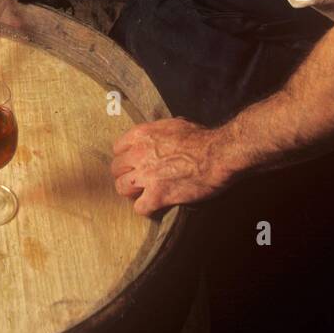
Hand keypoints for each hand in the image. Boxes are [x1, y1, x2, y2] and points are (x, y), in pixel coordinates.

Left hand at [110, 116, 235, 214]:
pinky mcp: (157, 196)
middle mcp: (139, 154)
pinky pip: (140, 208)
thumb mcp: (175, 124)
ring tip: (142, 193)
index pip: (118, 148)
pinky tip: (154, 205)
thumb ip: (158, 131)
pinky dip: (146, 208)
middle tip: (137, 179)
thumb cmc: (201, 138)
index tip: (133, 163)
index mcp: (142, 134)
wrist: (216, 155)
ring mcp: (146, 176)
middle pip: (116, 169)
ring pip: (122, 188)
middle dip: (126, 174)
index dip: (126, 157)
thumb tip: (157, 136)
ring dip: (132, 192)